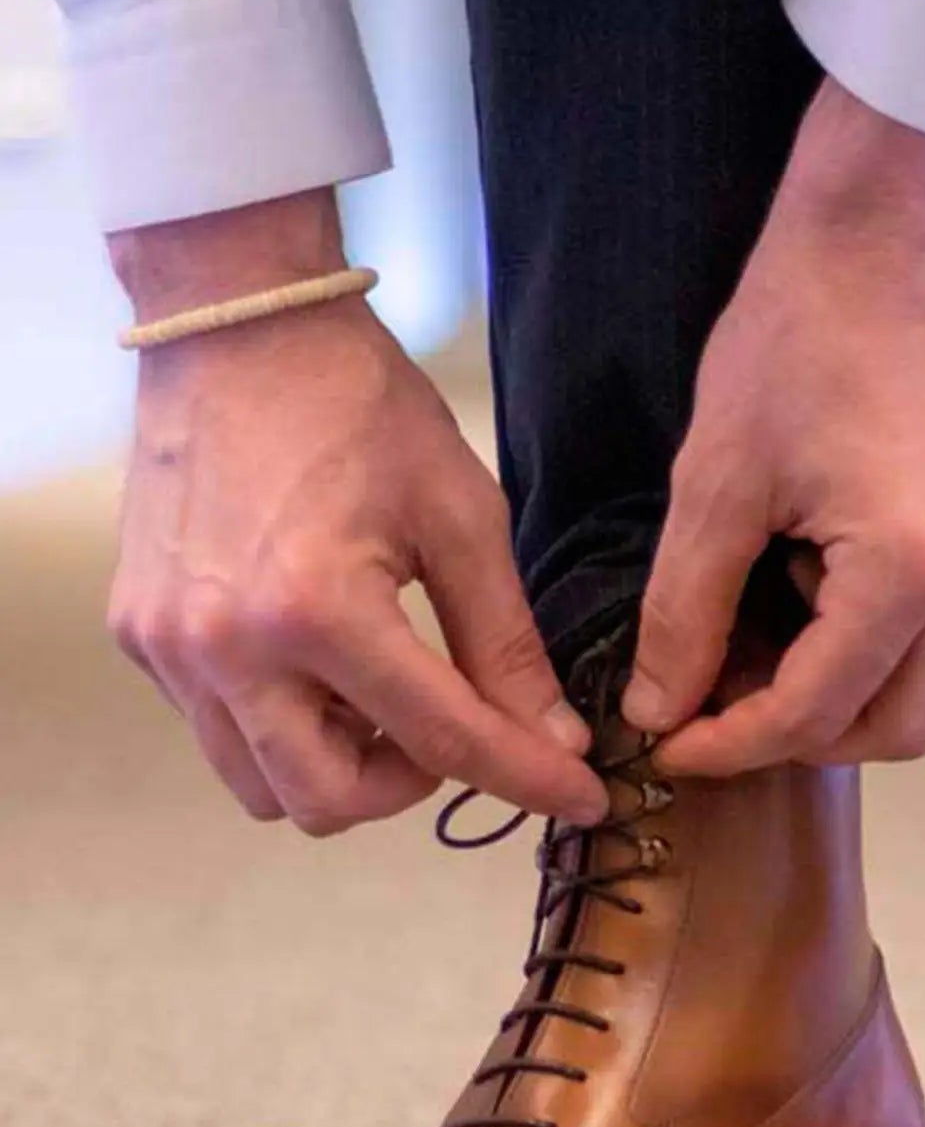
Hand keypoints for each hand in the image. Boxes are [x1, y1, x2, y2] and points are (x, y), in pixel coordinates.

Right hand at [107, 191, 607, 834]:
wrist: (235, 326)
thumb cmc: (358, 406)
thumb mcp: (461, 517)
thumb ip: (507, 643)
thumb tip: (556, 738)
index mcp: (318, 611)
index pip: (443, 742)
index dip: (527, 778)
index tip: (583, 797)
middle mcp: (227, 647)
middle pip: (329, 800)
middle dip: (408, 784)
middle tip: (451, 723)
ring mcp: (170, 647)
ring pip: (264, 786)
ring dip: (340, 767)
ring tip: (386, 694)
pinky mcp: (141, 636)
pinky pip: (218, 733)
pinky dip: (282, 728)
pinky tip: (325, 667)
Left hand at [622, 82, 924, 771]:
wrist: (892, 224)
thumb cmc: (796, 331)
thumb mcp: (717, 479)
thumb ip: (685, 612)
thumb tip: (659, 708)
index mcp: (912, 568)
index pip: (817, 712)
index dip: (733, 744)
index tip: (674, 741)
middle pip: (903, 728)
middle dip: (810, 736)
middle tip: (733, 705)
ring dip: (875, 692)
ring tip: (800, 638)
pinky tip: (860, 590)